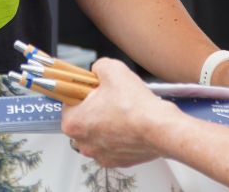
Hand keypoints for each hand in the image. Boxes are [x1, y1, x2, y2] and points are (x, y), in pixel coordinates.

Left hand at [61, 58, 179, 167]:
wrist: (160, 129)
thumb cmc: (135, 106)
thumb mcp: (112, 69)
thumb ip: (97, 67)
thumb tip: (97, 70)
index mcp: (74, 122)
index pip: (68, 101)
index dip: (82, 90)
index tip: (92, 87)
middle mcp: (82, 142)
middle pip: (82, 118)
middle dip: (94, 107)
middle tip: (111, 97)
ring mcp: (99, 154)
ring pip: (97, 133)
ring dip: (106, 123)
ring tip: (123, 111)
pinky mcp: (116, 161)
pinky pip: (112, 145)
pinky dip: (119, 136)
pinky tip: (130, 124)